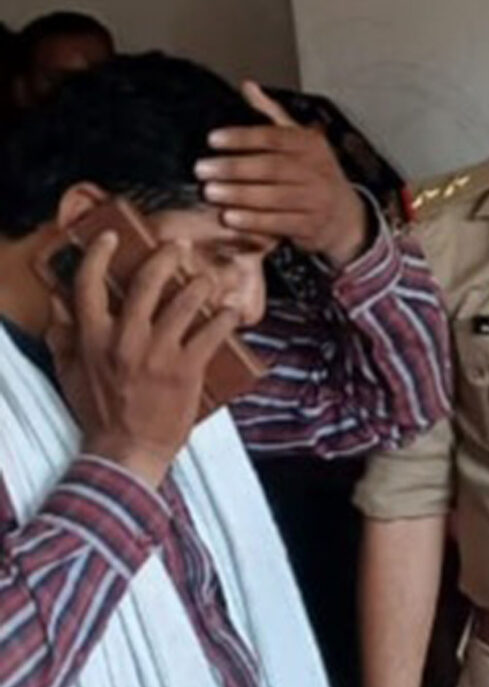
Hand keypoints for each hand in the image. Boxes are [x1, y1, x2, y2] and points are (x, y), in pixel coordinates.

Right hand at [58, 231, 243, 485]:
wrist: (127, 448)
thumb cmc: (98, 411)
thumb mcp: (70, 372)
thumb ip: (63, 337)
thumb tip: (58, 306)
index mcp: (92, 337)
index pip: (89, 285)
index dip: (99, 255)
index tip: (112, 237)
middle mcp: (125, 339)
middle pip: (145, 284)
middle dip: (164, 258)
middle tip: (178, 245)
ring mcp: (158, 353)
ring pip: (183, 304)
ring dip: (200, 285)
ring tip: (210, 277)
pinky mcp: (187, 369)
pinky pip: (211, 334)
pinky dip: (225, 318)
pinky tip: (233, 309)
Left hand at [199, 82, 371, 267]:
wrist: (346, 216)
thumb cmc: (314, 174)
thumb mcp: (300, 140)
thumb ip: (272, 115)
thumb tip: (248, 87)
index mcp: (311, 145)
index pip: (275, 137)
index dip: (242, 137)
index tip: (213, 139)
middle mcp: (317, 171)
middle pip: (272, 167)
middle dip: (234, 168)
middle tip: (203, 169)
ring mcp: (317, 200)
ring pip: (274, 197)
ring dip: (239, 195)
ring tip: (211, 192)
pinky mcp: (312, 226)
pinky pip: (280, 223)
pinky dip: (253, 221)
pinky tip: (231, 217)